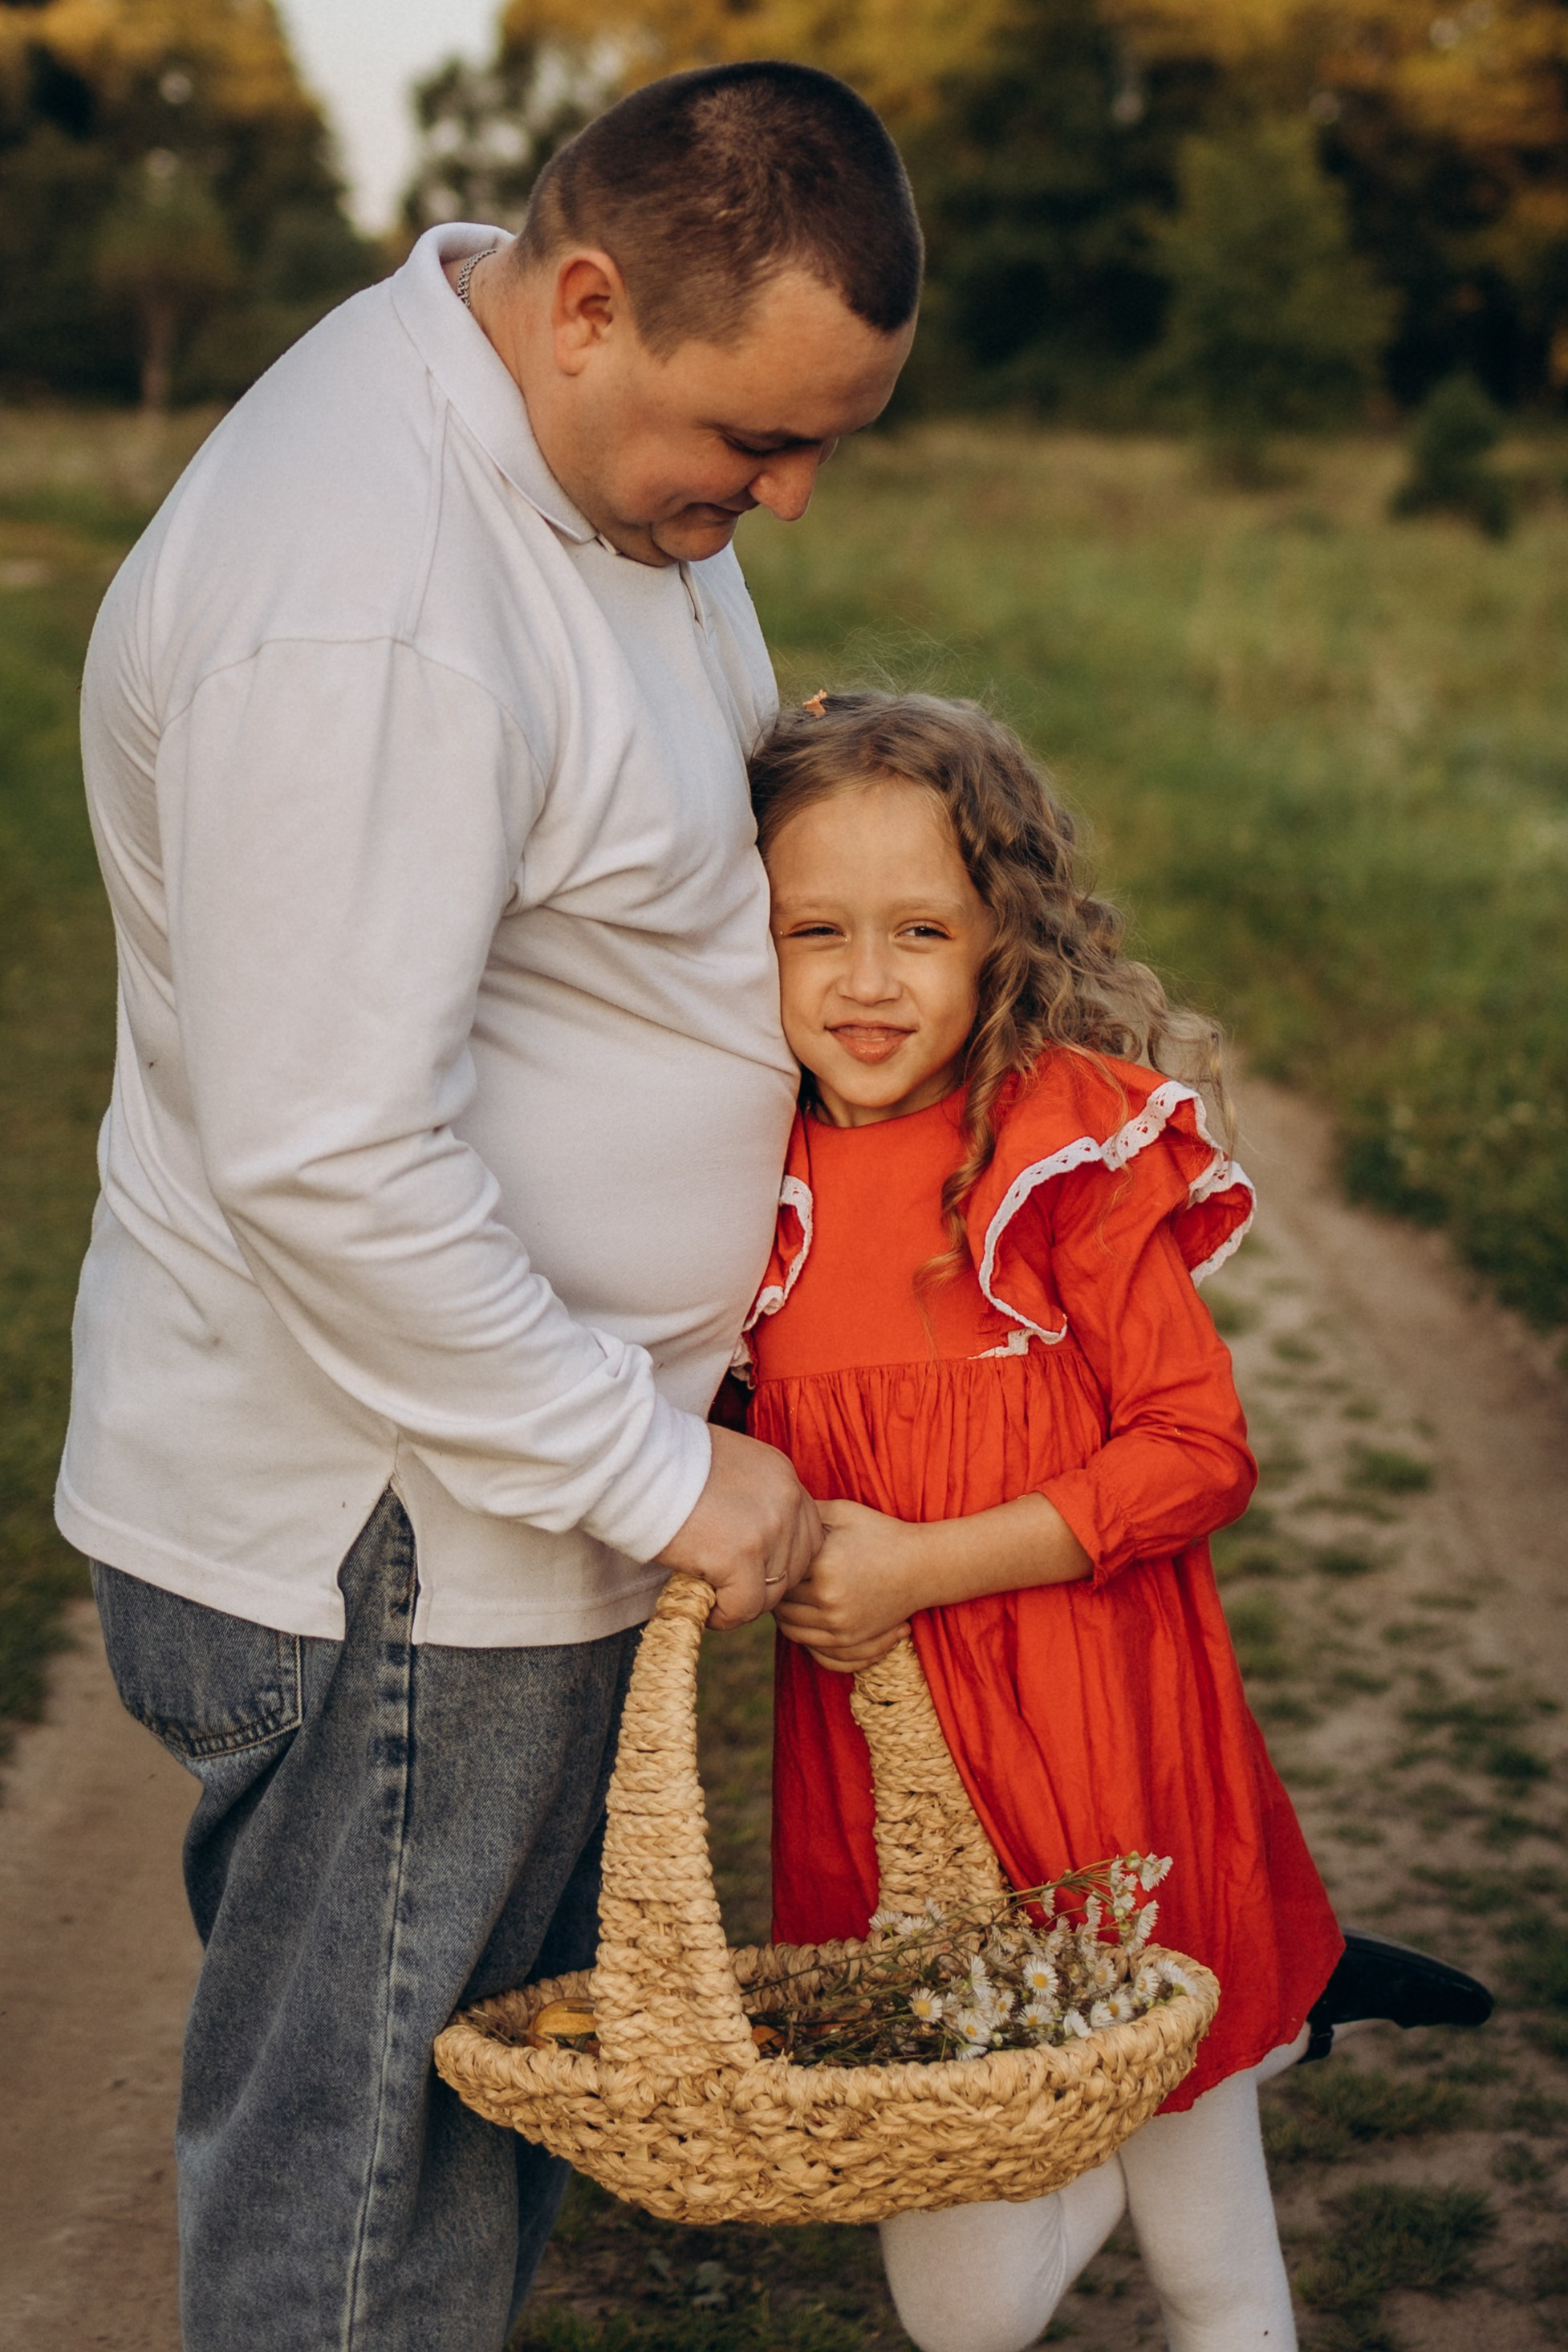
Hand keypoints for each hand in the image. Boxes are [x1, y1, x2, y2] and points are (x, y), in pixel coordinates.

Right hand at [656, 1425, 821, 1630]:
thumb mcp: (727, 1465)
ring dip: (743, 1602)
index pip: (808, 1533)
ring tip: (712, 1598)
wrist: (635, 1462)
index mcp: (783, 1475)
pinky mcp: (741, 1557)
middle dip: (765, 1584)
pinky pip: (744, 1607)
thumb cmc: (667, 1462)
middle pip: (796, 1566)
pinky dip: (724, 1616)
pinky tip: (705, 1608)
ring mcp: (768, 1529)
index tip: (751, 1570)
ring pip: (772, 1593)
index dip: (781, 1560)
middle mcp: (786, 1500)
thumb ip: (751, 1496)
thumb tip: (749, 1536)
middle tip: (730, 1588)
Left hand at [772, 1498, 925, 1672]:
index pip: (777, 1571)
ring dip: (782, 1612)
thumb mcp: (844, 1512)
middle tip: (774, 1577)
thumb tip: (773, 1509)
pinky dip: (797, 1631)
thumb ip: (807, 1512)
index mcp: (823, 1564)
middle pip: (779, 1601)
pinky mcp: (848, 1638)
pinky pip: (807, 1643)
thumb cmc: (881, 1533)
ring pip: (788, 1626)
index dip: (771, 1564)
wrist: (922, 1567)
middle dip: (774, 1589)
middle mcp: (828, 1598)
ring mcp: (838, 1623)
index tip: (771, 1556)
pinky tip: (800, 1614)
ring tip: (786, 1595)